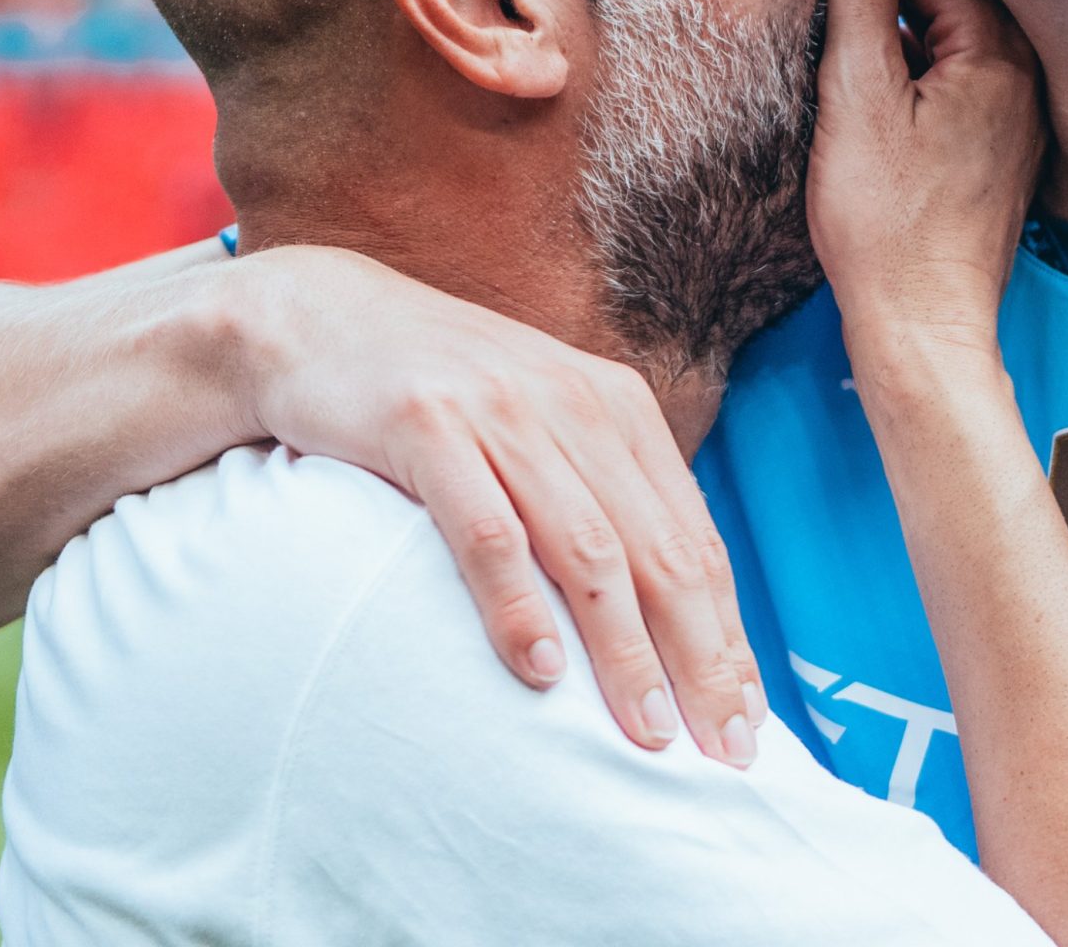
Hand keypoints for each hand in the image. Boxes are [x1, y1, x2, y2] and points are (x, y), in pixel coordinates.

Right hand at [226, 246, 760, 762]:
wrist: (320, 318)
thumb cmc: (441, 393)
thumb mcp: (540, 425)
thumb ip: (599, 494)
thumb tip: (664, 608)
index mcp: (619, 408)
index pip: (695, 540)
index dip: (727, 635)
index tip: (747, 720)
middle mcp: (576, 404)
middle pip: (660, 553)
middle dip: (701, 658)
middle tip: (722, 749)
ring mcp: (504, 412)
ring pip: (589, 550)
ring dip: (625, 650)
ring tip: (648, 730)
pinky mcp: (427, 425)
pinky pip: (487, 530)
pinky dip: (519, 605)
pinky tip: (540, 672)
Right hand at [808, 0, 1045, 370]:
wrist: (922, 327)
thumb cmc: (883, 220)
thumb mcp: (856, 91)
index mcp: (998, 47)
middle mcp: (1026, 71)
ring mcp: (1020, 111)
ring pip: (950, 31)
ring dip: (896, 27)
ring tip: (838, 48)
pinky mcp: (1003, 145)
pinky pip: (959, 76)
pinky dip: (916, 70)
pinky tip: (872, 95)